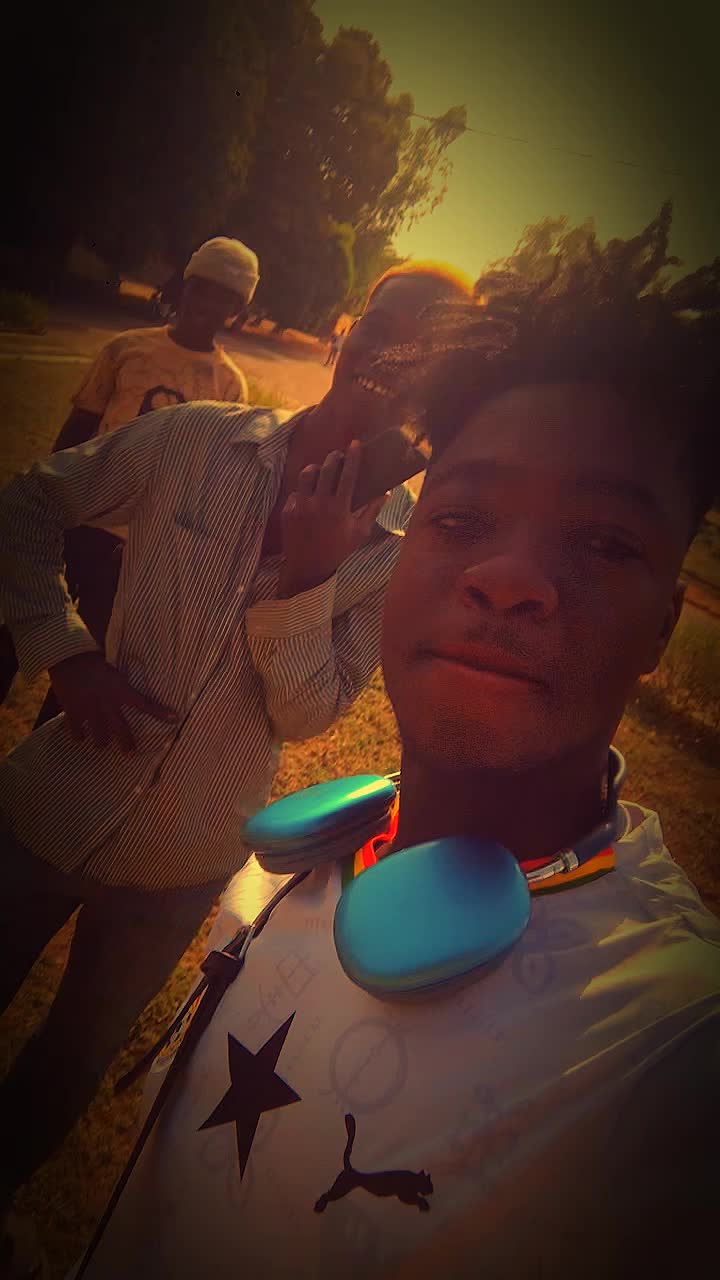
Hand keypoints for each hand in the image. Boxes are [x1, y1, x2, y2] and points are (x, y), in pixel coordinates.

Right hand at [49, 652, 177, 751]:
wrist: (67, 656)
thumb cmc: (91, 658)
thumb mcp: (112, 667)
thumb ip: (121, 681)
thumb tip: (131, 681)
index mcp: (120, 690)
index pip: (145, 703)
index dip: (160, 712)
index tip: (174, 719)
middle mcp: (107, 703)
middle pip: (121, 731)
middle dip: (126, 745)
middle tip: (130, 753)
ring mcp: (90, 710)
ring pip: (99, 738)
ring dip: (101, 742)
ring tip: (101, 743)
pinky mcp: (73, 712)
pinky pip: (77, 733)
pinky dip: (78, 736)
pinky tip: (79, 736)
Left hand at [277, 441, 387, 597]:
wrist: (308, 567)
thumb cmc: (338, 550)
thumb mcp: (359, 532)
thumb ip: (372, 510)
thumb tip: (386, 493)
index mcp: (339, 509)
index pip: (348, 474)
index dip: (353, 456)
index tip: (355, 444)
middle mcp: (319, 504)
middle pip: (327, 468)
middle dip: (334, 457)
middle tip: (338, 455)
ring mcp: (301, 506)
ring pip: (307, 475)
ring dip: (316, 468)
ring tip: (322, 469)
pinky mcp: (288, 510)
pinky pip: (297, 491)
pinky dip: (305, 490)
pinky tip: (310, 495)